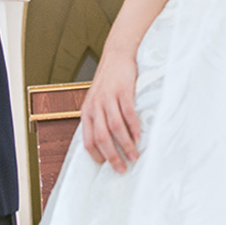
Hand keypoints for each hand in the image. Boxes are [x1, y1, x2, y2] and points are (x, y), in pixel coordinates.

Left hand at [78, 49, 140, 172]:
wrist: (116, 55)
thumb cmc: (108, 82)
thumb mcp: (96, 101)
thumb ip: (98, 119)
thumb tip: (106, 144)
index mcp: (86, 111)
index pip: (88, 141)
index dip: (97, 156)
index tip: (107, 166)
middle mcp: (95, 106)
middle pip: (101, 138)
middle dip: (112, 157)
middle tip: (122, 169)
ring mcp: (108, 98)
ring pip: (115, 128)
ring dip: (125, 146)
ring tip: (134, 156)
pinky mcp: (122, 91)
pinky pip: (128, 114)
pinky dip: (134, 128)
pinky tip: (139, 137)